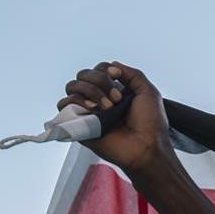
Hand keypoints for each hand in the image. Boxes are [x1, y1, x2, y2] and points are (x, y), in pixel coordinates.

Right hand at [57, 61, 171, 175]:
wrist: (145, 147)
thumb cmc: (150, 124)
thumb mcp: (148, 91)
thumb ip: (132, 74)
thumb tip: (112, 66)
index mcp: (114, 90)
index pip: (98, 69)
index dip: (106, 71)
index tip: (118, 81)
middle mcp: (98, 98)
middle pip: (83, 74)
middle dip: (99, 81)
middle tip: (116, 99)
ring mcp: (88, 110)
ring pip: (72, 86)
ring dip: (90, 91)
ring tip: (107, 107)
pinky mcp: (78, 124)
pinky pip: (64, 105)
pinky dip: (76, 102)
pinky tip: (93, 110)